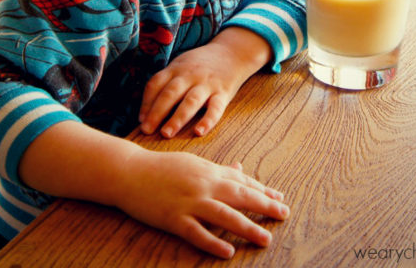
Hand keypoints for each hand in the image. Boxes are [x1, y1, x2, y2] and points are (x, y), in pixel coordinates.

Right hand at [118, 149, 288, 258]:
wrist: (130, 172)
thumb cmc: (162, 167)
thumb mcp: (193, 163)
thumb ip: (218, 168)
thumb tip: (240, 168)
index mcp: (208, 171)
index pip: (241, 181)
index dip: (262, 190)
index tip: (280, 198)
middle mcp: (202, 185)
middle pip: (239, 196)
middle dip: (264, 205)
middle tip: (284, 214)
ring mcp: (188, 202)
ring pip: (223, 215)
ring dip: (247, 227)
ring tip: (265, 238)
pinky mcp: (173, 218)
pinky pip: (196, 233)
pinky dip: (213, 242)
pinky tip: (228, 251)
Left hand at [139, 28, 271, 137]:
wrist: (231, 53)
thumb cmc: (199, 65)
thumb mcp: (180, 65)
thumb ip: (166, 82)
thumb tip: (146, 109)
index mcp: (176, 69)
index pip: (156, 84)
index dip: (146, 102)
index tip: (140, 119)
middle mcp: (190, 75)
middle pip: (170, 93)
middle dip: (157, 112)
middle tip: (146, 130)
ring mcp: (207, 83)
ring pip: (190, 101)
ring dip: (177, 118)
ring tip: (166, 133)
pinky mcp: (223, 92)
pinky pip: (215, 108)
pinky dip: (207, 120)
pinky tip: (199, 132)